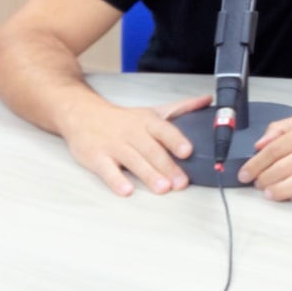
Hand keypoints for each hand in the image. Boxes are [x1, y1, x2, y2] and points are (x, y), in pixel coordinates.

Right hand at [59, 94, 211, 196]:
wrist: (83, 114)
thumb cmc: (124, 119)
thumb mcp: (153, 111)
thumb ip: (181, 108)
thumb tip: (208, 100)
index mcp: (147, 121)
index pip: (164, 130)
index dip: (176, 140)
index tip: (188, 151)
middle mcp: (132, 133)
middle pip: (151, 150)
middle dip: (167, 166)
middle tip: (181, 182)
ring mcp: (113, 146)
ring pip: (133, 161)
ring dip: (148, 175)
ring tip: (163, 188)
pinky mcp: (97, 158)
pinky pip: (107, 170)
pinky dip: (117, 180)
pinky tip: (127, 190)